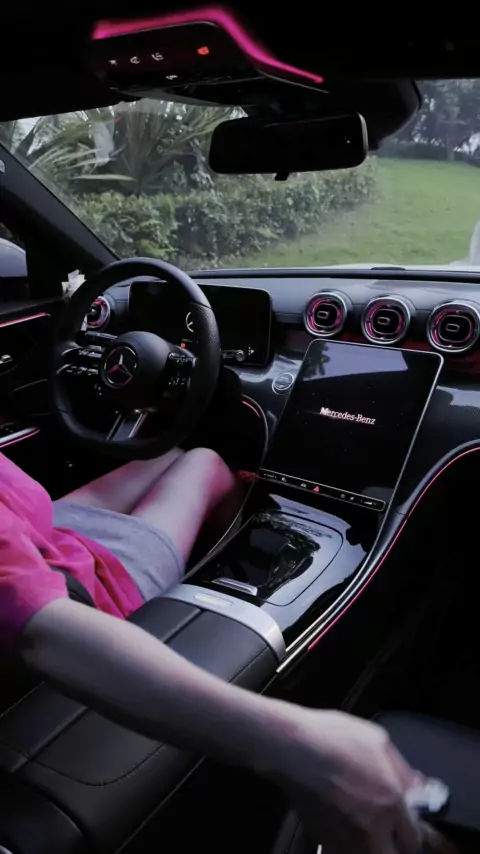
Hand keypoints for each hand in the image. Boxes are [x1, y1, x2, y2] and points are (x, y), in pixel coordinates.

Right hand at [272, 709, 422, 853]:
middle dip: (394, 847)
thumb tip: (420, 788)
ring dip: (370, 846)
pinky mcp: (322, 838)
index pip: (414, 840)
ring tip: (365, 829)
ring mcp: (345, 837)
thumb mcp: (377, 740)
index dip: (412, 833)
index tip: (406, 825)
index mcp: (391, 803)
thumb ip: (403, 769)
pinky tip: (342, 826)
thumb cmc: (333, 736)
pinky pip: (341, 850)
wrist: (291, 746)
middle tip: (390, 834)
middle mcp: (371, 828)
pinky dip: (345, 844)